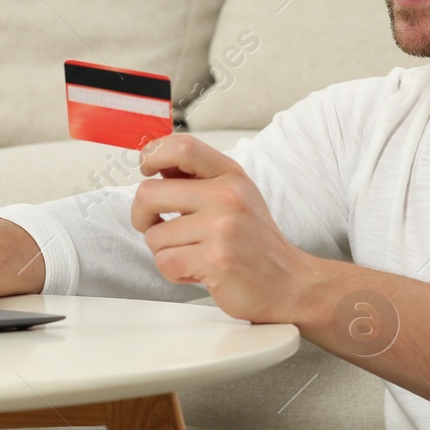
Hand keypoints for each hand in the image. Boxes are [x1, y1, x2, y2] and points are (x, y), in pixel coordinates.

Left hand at [130, 134, 310, 322]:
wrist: (288, 283)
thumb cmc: (254, 242)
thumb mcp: (234, 196)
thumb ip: (197, 179)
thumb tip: (154, 164)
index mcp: (230, 175)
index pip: (181, 146)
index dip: (152, 155)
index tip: (147, 170)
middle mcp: (227, 196)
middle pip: (149, 193)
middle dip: (140, 215)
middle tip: (153, 225)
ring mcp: (223, 227)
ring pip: (154, 236)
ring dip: (164, 251)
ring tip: (193, 254)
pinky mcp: (216, 260)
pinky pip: (165, 262)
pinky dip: (174, 272)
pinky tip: (198, 271)